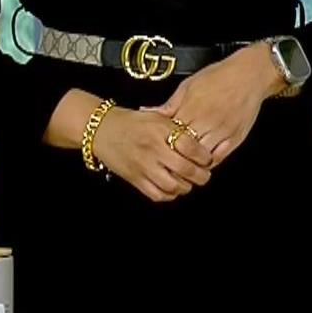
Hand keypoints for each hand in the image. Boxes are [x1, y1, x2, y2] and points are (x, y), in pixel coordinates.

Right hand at [91, 105, 215, 202]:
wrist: (103, 130)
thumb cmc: (133, 122)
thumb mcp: (158, 117)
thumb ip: (177, 128)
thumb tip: (200, 141)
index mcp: (161, 131)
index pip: (190, 147)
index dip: (204, 156)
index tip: (208, 158)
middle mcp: (153, 149)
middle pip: (185, 169)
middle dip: (200, 176)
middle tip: (204, 175)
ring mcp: (143, 166)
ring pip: (173, 185)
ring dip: (185, 187)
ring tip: (188, 182)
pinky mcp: (134, 179)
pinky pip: (156, 194)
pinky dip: (169, 195)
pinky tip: (172, 188)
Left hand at [145, 45, 280, 164]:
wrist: (249, 74)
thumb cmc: (219, 76)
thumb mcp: (189, 84)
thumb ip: (170, 103)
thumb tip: (149, 112)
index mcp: (192, 108)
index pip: (170, 133)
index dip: (163, 140)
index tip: (158, 144)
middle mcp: (207, 122)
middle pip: (184, 148)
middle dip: (175, 154)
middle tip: (167, 159)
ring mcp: (222, 131)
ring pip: (200, 157)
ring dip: (191, 162)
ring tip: (183, 163)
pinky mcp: (235, 138)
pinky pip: (219, 158)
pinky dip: (208, 162)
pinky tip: (202, 161)